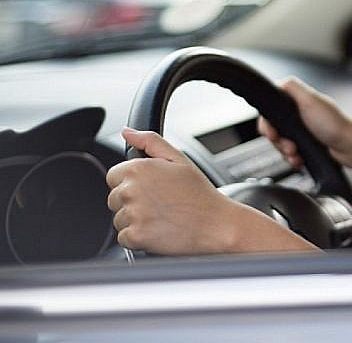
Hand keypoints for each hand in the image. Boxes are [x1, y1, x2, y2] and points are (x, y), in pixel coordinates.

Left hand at [106, 129, 243, 254]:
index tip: (152, 189)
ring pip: (119, 218)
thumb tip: (127, 132)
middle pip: (115, 198)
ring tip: (163, 217)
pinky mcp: (134, 236)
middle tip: (161, 204)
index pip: (114, 175)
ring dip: (136, 220)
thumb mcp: (179, 159)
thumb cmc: (199, 194)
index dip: (132, 182)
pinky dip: (139, 238)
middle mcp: (131, 190)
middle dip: (133, 202)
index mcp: (138, 168)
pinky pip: (124, 238)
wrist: (216, 225)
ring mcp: (132, 214)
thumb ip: (150, 141)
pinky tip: (159, 230)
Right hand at [257, 77, 351, 170]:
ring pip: (281, 142)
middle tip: (288, 146)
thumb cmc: (334, 125)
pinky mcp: (307, 145)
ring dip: (285, 151)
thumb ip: (292, 88)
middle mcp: (300, 115)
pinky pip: (290, 153)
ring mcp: (304, 130)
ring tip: (295, 154)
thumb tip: (277, 82)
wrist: (350, 148)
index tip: (272, 133)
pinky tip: (298, 160)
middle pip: (274, 128)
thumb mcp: (310, 101)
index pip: (271, 110)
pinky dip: (292, 158)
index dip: (268, 123)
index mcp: (299, 101)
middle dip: (278, 141)